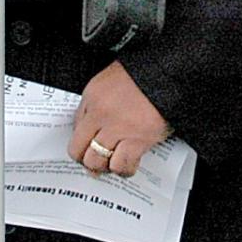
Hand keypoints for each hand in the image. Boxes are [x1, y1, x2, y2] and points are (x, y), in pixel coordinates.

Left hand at [68, 61, 171, 176]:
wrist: (167, 72)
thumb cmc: (142, 73)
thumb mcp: (110, 79)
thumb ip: (96, 101)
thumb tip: (90, 126)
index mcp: (92, 95)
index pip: (74, 128)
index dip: (80, 141)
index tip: (85, 148)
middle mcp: (100, 113)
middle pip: (79, 150)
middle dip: (86, 159)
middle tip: (96, 161)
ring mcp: (118, 127)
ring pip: (96, 161)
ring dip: (104, 166)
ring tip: (112, 162)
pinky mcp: (137, 139)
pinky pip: (121, 165)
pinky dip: (123, 169)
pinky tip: (128, 164)